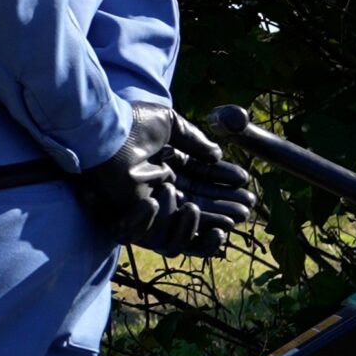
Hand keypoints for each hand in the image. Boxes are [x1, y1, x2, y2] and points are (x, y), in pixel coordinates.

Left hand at [77, 103, 245, 257]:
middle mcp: (158, 184)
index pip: (200, 177)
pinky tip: (195, 210)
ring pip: (184, 220)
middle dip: (225, 206)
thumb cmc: (132, 124)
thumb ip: (195, 140)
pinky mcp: (135, 214)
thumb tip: (217, 154)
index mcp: (165, 163)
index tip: (245, 182)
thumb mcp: (170, 125)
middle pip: (198, 202)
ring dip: (211, 220)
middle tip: (247, 208)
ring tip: (233, 218)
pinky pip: (160, 230)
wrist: (107, 133)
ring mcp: (147, 199)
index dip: (223, 181)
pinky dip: (181, 224)